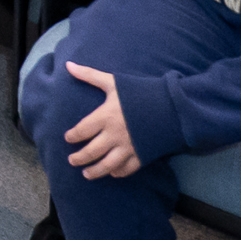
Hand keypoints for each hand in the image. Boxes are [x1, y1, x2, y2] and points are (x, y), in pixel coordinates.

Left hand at [60, 63, 142, 180]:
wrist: (173, 106)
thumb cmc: (141, 92)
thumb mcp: (114, 82)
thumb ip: (89, 75)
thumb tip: (68, 65)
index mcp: (106, 116)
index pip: (82, 130)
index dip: (73, 136)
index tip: (68, 138)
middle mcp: (115, 135)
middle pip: (91, 151)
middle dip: (79, 158)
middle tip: (71, 161)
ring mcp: (129, 147)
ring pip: (107, 165)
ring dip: (95, 171)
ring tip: (86, 174)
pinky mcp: (142, 155)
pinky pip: (127, 169)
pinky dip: (118, 172)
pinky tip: (112, 173)